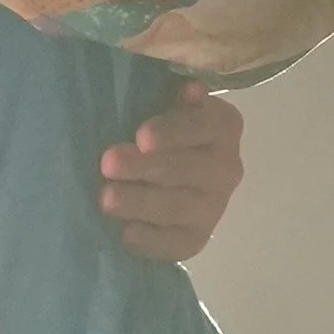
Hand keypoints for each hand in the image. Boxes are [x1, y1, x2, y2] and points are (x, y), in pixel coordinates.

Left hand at [100, 83, 244, 260]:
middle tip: (108, 164)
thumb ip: (168, 93)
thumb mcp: (160, 101)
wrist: (162, 171)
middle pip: (189, 170)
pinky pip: (177, 244)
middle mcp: (227, 168)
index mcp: (222, 126)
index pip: (202, 127)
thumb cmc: (155, 126)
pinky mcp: (196, 239)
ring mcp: (214, 207)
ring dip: (142, 204)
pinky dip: (151, 241)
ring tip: (106, 199)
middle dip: (146, 168)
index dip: (173, 132)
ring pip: (180, 207)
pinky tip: (125, 234)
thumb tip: (189, 89)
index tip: (141, 136)